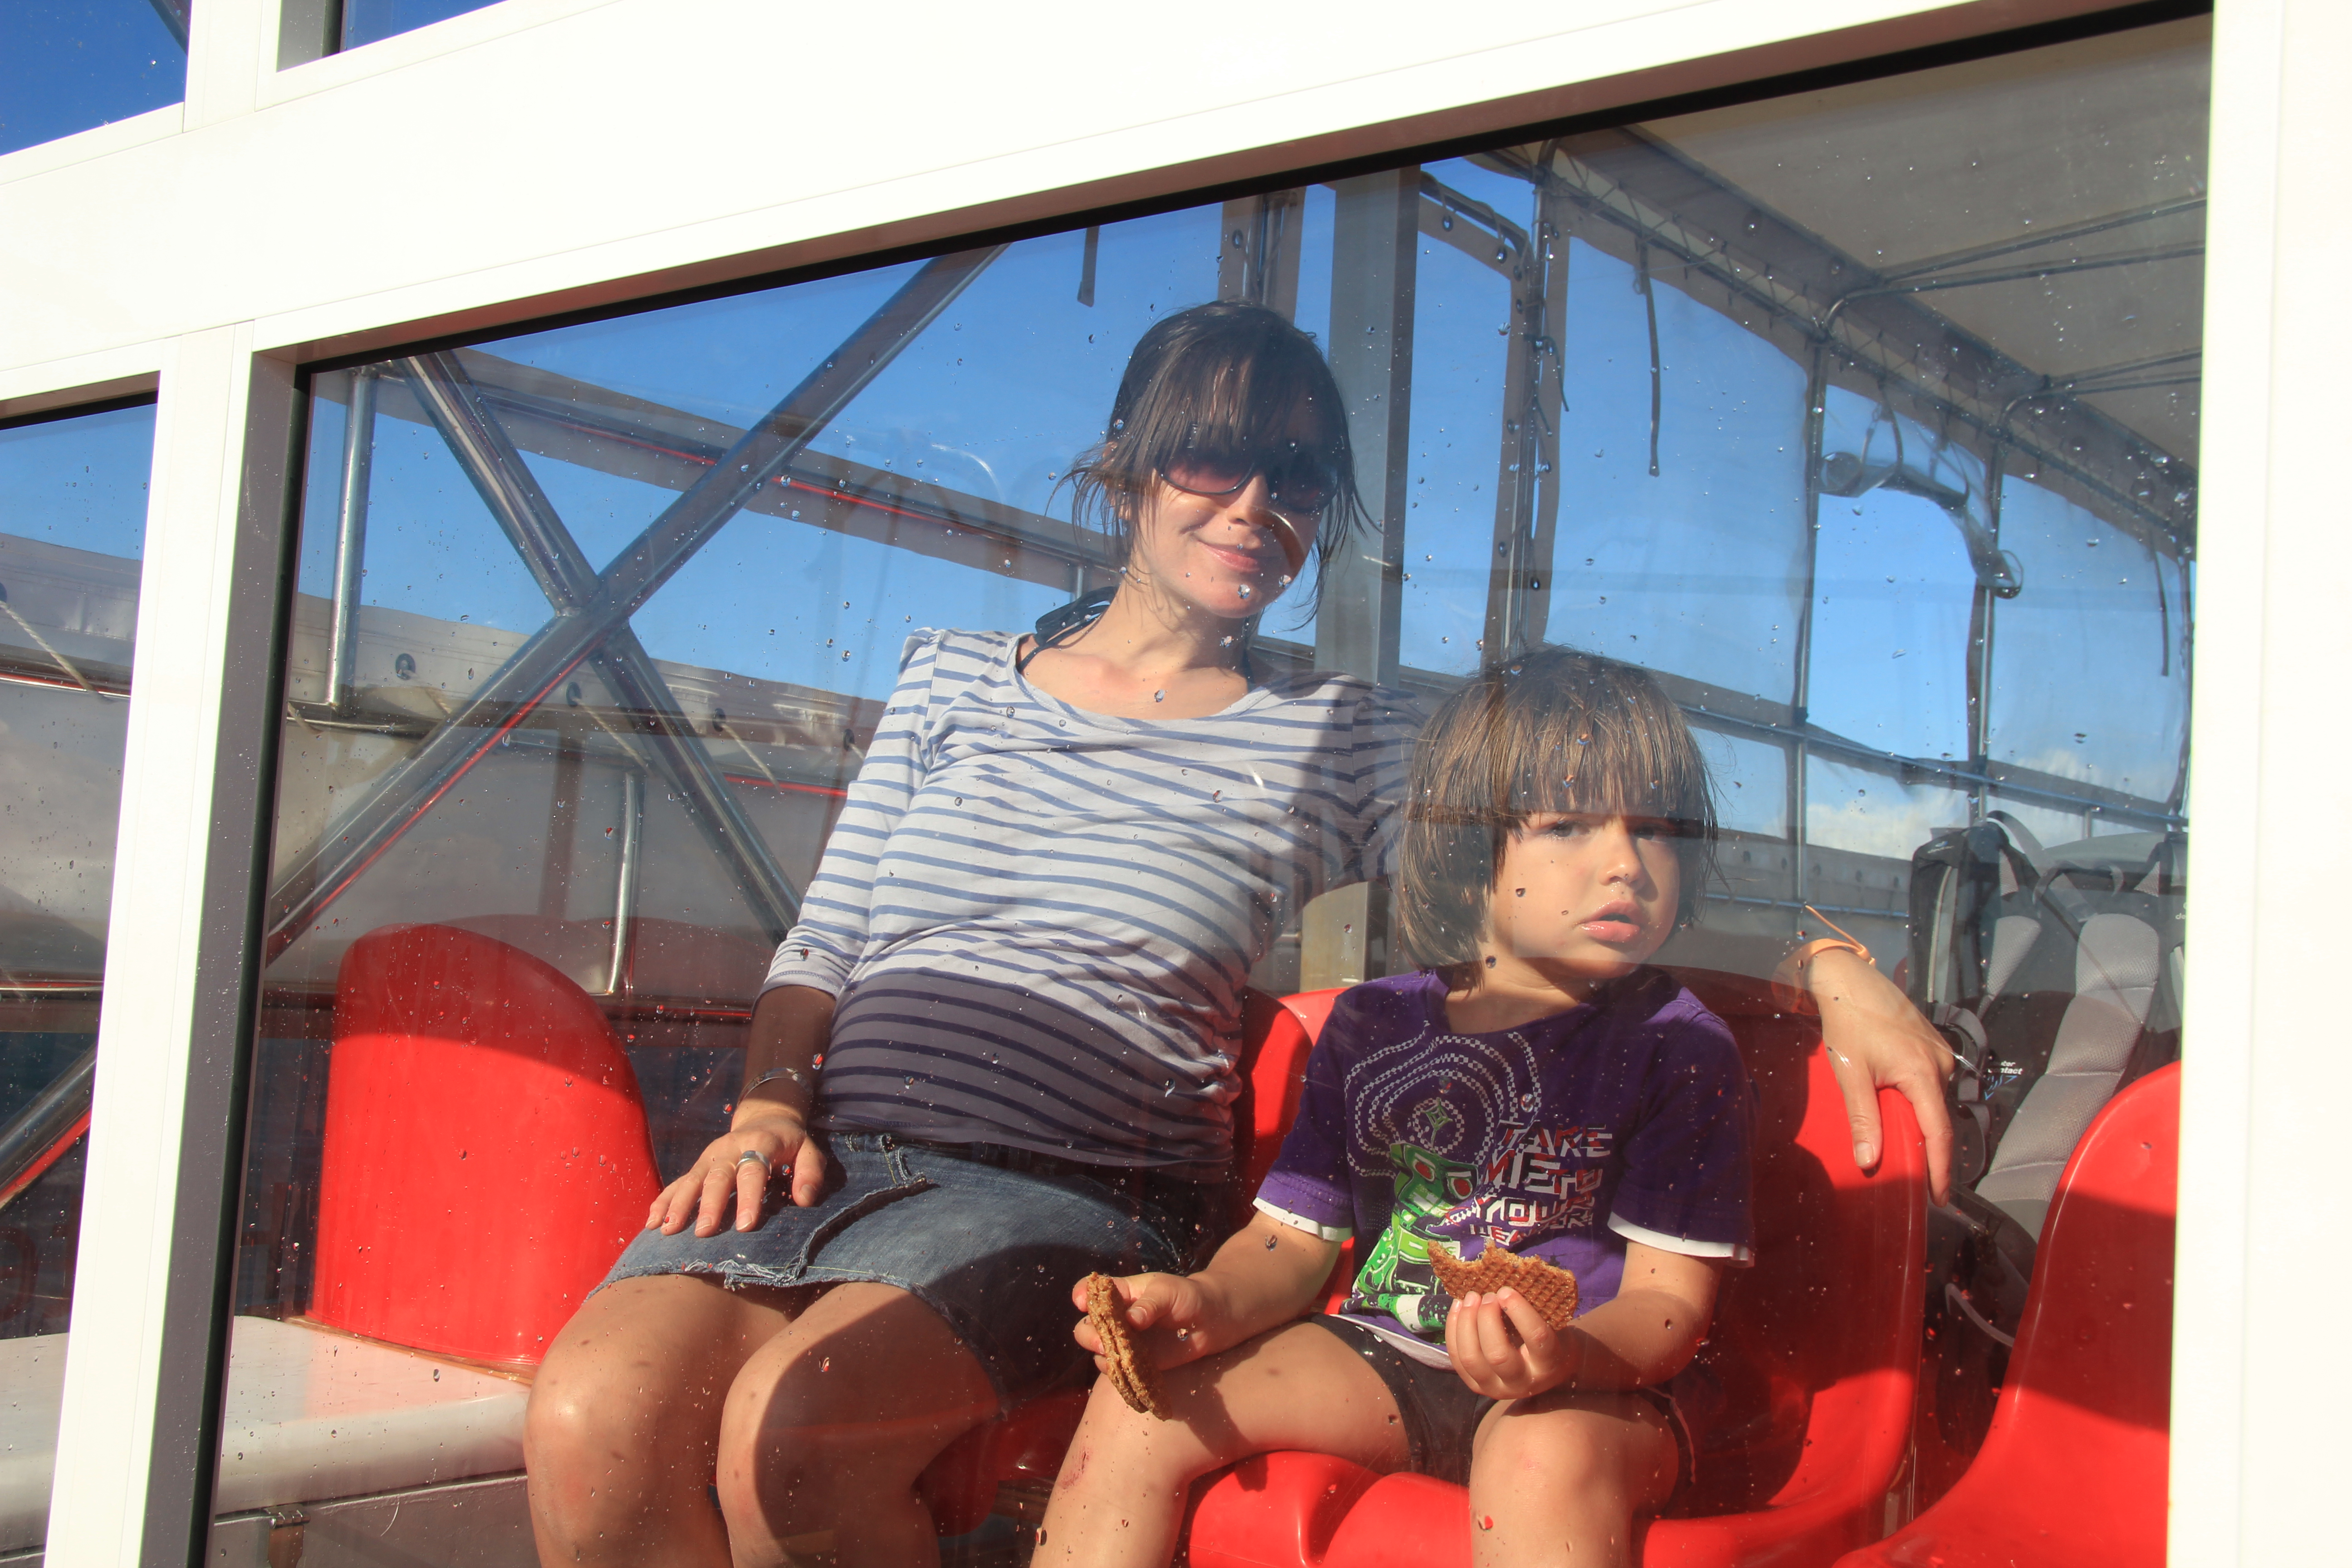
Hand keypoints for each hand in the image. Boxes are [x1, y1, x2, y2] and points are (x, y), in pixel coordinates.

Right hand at [646, 1111, 826, 1237]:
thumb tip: (805, 1200)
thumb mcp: (809, 1151)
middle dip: (710, 1205)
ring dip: (679, 1205)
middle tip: (705, 1233)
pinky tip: (652, 1223)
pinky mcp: (698, 1165)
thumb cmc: (790, 1143)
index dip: (749, 1197)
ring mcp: (710, 1156)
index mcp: (760, 1143)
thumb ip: (810, 1173)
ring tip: (669, 1231)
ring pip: (692, 1179)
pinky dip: (663, 1201)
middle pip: (718, 1176)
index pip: (753, 1170)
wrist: (765, 1117)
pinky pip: (677, 1183)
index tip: (745, 1226)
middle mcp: (730, 1148)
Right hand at [1069, 1272, 1222, 1371]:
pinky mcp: (1137, 1363)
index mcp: (1121, 1293)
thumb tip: (1131, 1320)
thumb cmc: (1188, 1296)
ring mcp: (1125, 1342)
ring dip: (1103, 1357)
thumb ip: (1150, 1305)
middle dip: (1089, 1335)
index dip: (1082, 1295)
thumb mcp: (1169, 1293)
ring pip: (1100, 1352)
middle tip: (1101, 1343)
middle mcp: (1117, 1318)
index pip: (1091, 1290)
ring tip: (1116, 1360)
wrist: (1211, 1321)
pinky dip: (1120, 1375)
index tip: (1082, 1302)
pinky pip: (1119, 1371)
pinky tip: (1128, 1374)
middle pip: (1087, 1327)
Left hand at [1446, 1288, 1574, 1399]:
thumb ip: (1536, 1307)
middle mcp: (1521, 1383)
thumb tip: (1505, 1279)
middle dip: (1486, 1319)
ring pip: (1471, 1359)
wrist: (1549, 1372)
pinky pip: (1456, 1359)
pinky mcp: (1475, 1386)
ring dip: (1466, 1323)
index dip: (1520, 1312)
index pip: (1536, 1339)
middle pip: (1497, 1355)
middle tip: (1487, 1295)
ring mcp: (1495, 1388)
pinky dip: (1453, 1330)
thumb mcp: (1554, 1324)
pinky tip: (1458, 1307)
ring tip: (1470, 1298)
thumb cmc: (1553, 1338)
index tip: (1506, 1290)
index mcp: (1547, 1365)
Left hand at [1807, 948, 1955, 1204]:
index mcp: (1924, 1073)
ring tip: (1911, 1154)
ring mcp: (1940, 1054)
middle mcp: (1941, 1065)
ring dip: (1922, 1126)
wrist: (1850, 981)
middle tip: (1921, 1185)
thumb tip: (1869, 1161)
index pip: (1939, 1132)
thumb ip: (1863, 1118)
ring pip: (1934, 1101)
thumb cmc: (1848, 1024)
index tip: (1939, 1198)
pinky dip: (1919, 1104)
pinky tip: (1904, 1115)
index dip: (1940, 1168)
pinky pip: (1930, 1084)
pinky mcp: (1932, 1046)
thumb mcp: (1851, 1074)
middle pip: (1938, 1118)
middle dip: (1931, 1152)